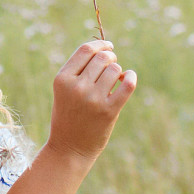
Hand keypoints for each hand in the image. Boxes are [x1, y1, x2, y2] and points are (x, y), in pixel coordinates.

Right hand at [46, 40, 136, 161]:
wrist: (69, 149)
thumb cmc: (68, 116)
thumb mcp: (64, 91)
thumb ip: (79, 70)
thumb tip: (107, 50)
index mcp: (62, 79)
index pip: (86, 50)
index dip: (100, 45)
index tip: (109, 46)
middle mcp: (77, 87)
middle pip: (102, 58)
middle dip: (111, 58)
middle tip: (111, 66)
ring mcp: (93, 99)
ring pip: (115, 70)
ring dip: (118, 71)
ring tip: (115, 80)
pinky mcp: (109, 111)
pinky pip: (128, 84)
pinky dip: (131, 77)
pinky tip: (128, 78)